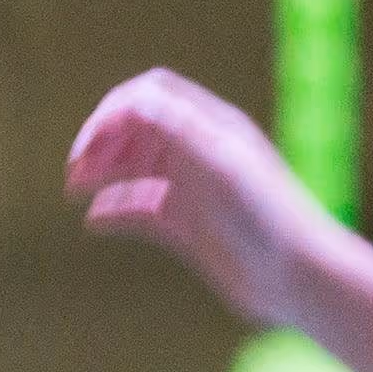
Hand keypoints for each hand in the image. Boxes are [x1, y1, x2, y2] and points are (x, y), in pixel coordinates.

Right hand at [68, 68, 341, 326]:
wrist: (298, 276)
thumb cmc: (267, 216)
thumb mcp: (219, 163)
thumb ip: (174, 126)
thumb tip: (128, 100)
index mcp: (210, 126)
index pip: (149, 95)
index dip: (114, 110)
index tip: (91, 142)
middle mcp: (199, 152)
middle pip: (135, 129)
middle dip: (101, 141)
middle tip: (75, 169)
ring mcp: (192, 189)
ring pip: (133, 168)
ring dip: (102, 172)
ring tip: (74, 189)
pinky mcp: (188, 227)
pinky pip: (140, 209)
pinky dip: (114, 210)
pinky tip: (95, 221)